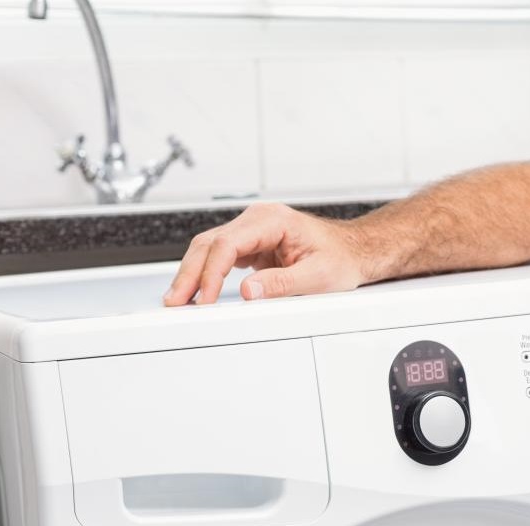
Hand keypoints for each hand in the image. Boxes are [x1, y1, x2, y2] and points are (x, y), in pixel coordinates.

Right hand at [163, 202, 370, 305]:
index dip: (211, 272)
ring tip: (178, 299)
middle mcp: (258, 220)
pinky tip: (197, 290)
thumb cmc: (342, 259)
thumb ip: (281, 284)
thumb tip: (247, 292)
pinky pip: (222, 256)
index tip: (203, 298)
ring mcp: (253, 230)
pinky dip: (207, 273)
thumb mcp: (318, 277)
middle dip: (190, 273)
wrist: (354, 251)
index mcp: (272, 220)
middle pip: (210, 243)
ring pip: (211, 248)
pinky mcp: (253, 243)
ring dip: (193, 273)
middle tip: (175, 301)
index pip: (228, 244)